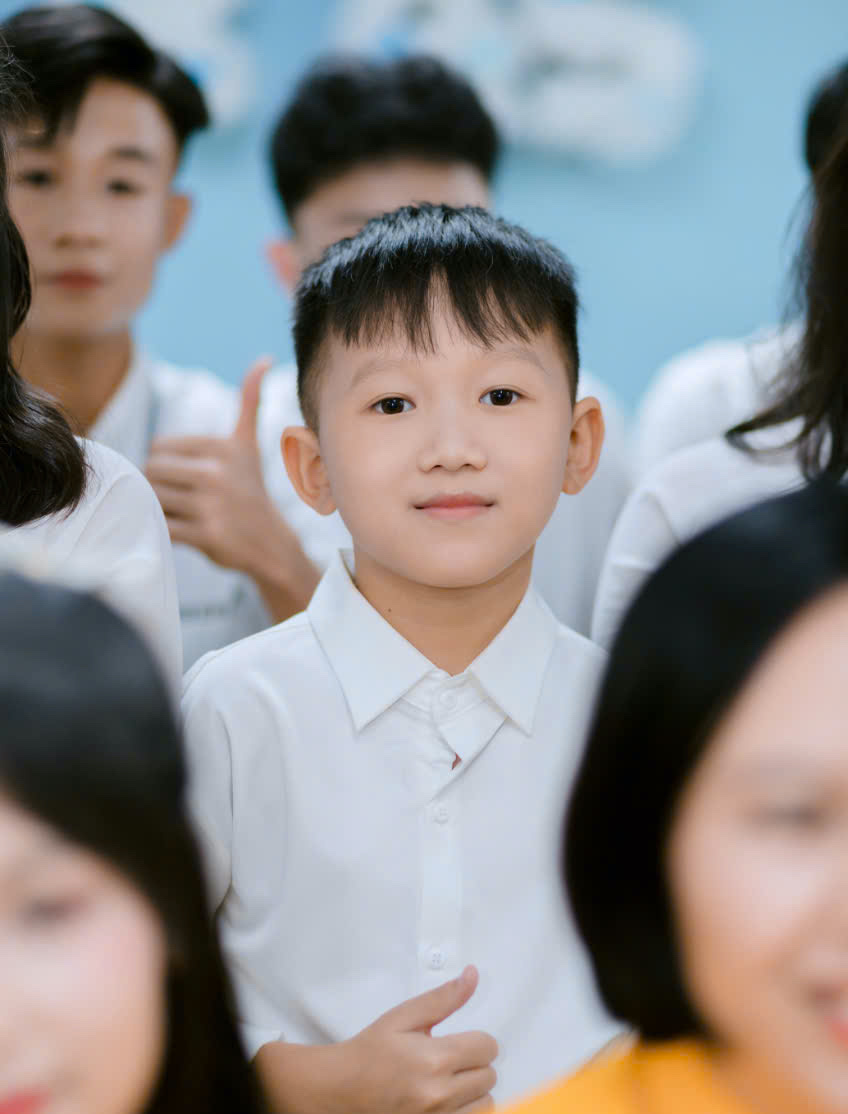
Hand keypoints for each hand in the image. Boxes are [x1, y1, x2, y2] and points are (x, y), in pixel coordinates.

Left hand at [145, 357, 318, 618]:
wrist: (271, 544)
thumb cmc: (250, 491)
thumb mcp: (249, 444)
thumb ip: (249, 401)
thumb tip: (263, 358)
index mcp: (221, 448)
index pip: (158, 449)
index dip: (166, 466)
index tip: (189, 479)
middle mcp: (216, 473)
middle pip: (151, 472)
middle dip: (159, 487)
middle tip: (183, 500)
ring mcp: (212, 504)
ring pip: (153, 498)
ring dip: (160, 509)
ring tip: (185, 515)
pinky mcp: (207, 534)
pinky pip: (162, 526)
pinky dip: (164, 531)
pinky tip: (184, 532)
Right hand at [255, 966, 497, 1113]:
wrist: (339, 1089)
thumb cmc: (368, 1053)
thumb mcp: (403, 1017)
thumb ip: (443, 998)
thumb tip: (471, 977)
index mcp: (434, 1059)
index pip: (487, 1047)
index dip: (477, 1039)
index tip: (461, 1041)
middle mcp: (439, 1095)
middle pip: (489, 1076)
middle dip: (474, 1063)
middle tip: (450, 1059)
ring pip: (486, 1103)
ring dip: (473, 1091)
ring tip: (449, 1082)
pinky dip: (465, 1110)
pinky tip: (447, 1100)